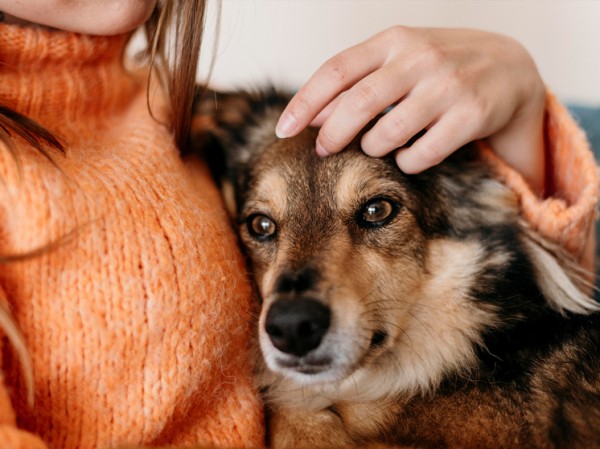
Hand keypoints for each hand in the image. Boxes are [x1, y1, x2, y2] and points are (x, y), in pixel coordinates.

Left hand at [276, 26, 545, 193]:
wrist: (510, 68)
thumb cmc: (440, 68)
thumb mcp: (400, 60)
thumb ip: (358, 81)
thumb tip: (311, 116)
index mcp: (394, 40)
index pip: (336, 71)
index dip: (304, 102)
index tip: (283, 129)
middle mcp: (420, 57)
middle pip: (358, 103)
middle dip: (332, 133)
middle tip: (321, 151)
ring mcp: (448, 85)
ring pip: (388, 133)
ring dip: (373, 148)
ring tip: (376, 147)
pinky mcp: (472, 114)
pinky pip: (421, 153)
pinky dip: (406, 162)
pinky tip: (409, 156)